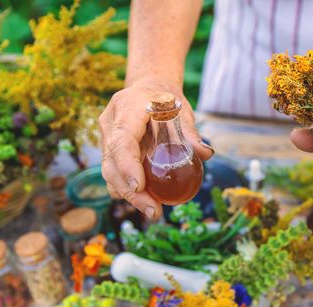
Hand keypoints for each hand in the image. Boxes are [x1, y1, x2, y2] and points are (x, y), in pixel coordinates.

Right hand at [98, 79, 213, 219]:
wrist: (148, 89)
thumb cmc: (166, 99)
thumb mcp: (182, 110)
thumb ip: (191, 132)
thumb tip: (206, 154)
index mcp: (126, 108)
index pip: (121, 140)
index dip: (127, 165)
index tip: (139, 187)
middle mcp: (110, 124)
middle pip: (111, 164)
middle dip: (130, 192)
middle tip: (154, 211)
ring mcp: (105, 138)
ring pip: (110, 173)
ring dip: (129, 196)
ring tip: (153, 211)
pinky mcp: (109, 151)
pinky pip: (115, 174)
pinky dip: (129, 190)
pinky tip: (148, 202)